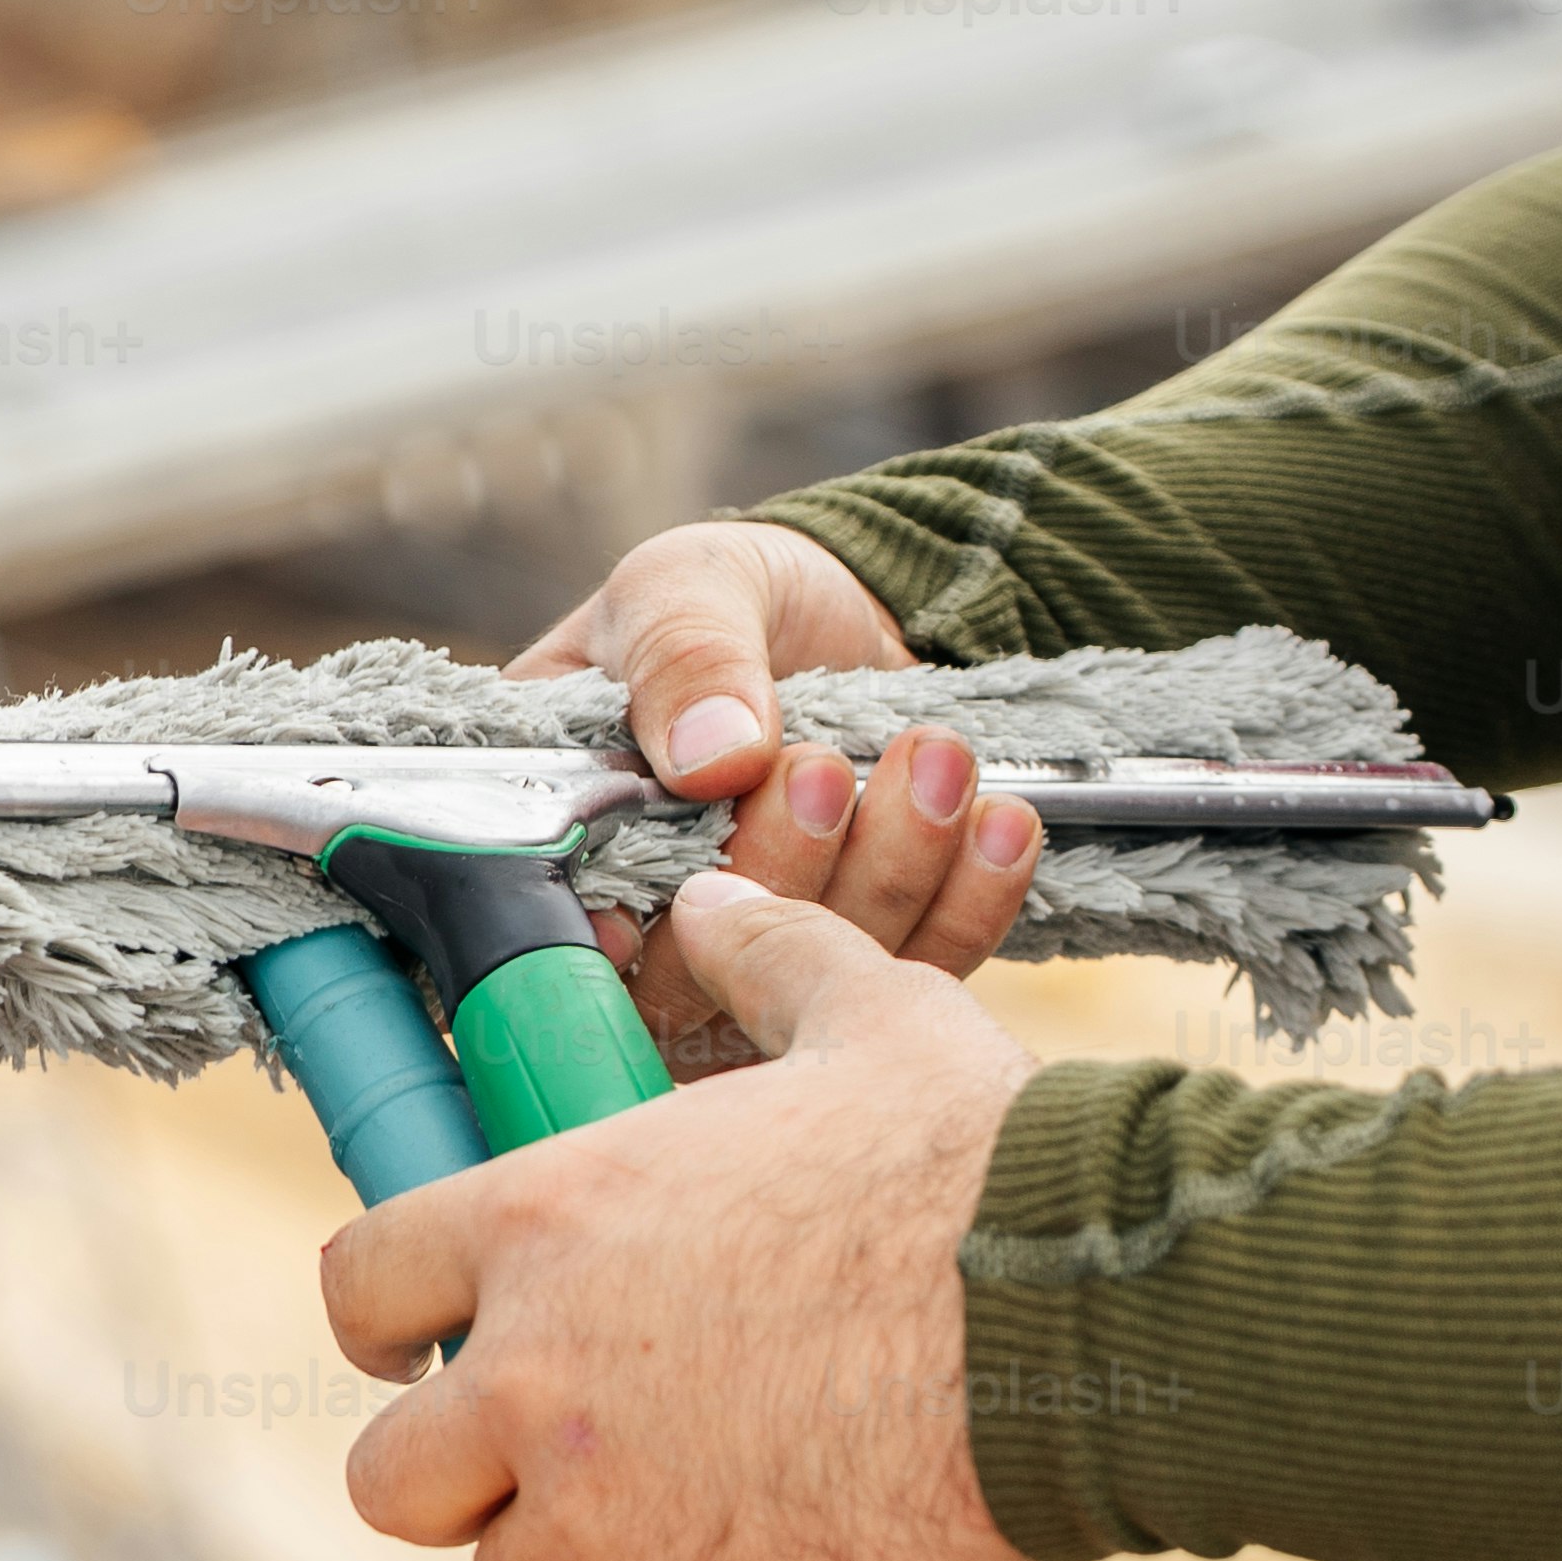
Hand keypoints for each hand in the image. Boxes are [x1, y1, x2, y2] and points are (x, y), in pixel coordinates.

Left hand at [320, 877, 1041, 1560]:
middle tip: (559, 1456)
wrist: (1087, 1315)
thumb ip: (767, 956)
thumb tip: (722, 901)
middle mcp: (539, 1384)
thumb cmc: (977, 1157)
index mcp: (544, 1223)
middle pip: (392, 1484)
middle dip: (462, 1477)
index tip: (446, 1339)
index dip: (396, 1322)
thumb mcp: (868, 1012)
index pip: (358, 1292)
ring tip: (686, 1522)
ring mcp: (612, 1528)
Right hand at [511, 523, 1037, 1057]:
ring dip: (888, 868)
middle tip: (827, 769)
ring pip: (816, 976)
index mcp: (562, 823)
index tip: (689, 889)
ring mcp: (758, 954)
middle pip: (695, 974)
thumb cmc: (741, 594)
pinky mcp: (862, 959)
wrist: (861, 607)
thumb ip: (687, 656)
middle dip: (779, 873)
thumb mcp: (691, 584)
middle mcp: (647, 915)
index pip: (560, 925)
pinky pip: (921, 963)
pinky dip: (969, 898)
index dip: (612, 936)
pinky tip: (1001, 823)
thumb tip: (711, 758)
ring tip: (936, 760)